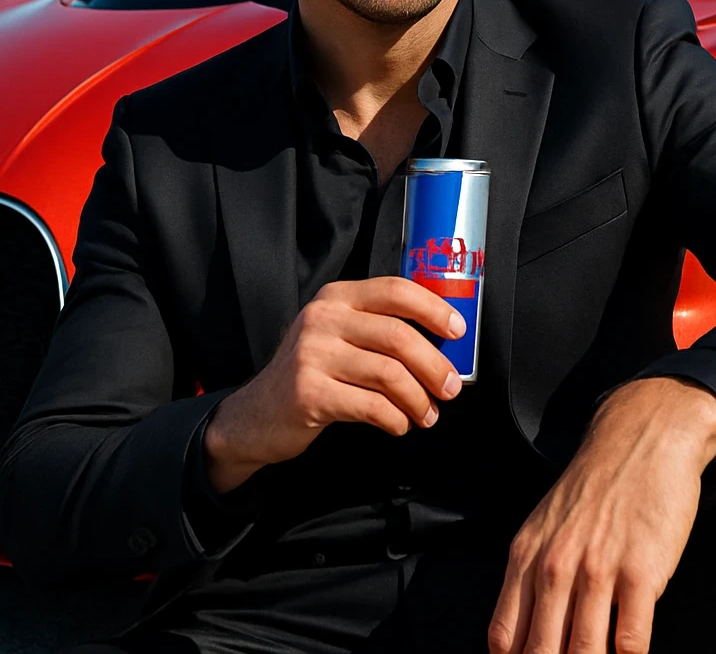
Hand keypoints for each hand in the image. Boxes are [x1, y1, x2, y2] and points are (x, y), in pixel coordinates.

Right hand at [202, 276, 466, 492]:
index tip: (458, 331)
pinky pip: (371, 406)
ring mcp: (311, 355)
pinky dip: (395, 419)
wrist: (256, 415)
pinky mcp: (308, 393)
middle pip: (398, 336)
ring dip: (418, 399)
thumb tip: (443, 344)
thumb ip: (376, 329)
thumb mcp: (337, 336)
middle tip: (450, 389)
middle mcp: (322, 319)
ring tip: (427, 415)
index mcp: (336, 298)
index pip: (395, 290)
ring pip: (389, 374)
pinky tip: (399, 424)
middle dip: (434, 366)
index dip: (434, 309)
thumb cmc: (311, 374)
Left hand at [488, 377, 715, 653]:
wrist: (643, 438)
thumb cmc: (596, 485)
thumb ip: (531, 577)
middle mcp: (555, 566)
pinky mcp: (641, 572)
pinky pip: (632, 639)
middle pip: (541, 652)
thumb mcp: (544, 525)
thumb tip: (526, 633)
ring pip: (584, 652)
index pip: (505, 636)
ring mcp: (598, 570)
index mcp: (526, 557)